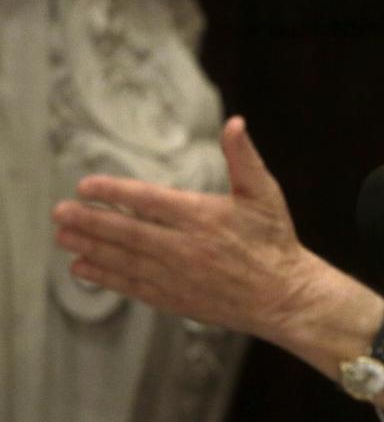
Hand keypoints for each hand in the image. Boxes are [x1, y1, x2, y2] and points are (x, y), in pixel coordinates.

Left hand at [52, 116, 383, 410]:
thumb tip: (235, 122)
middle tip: (60, 213)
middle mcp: (186, 247)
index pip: (148, 199)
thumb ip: (244, 157)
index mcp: (203, 216)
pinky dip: (106, 277)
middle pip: (127, 232)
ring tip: (63, 238)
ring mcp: (178, 275)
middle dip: (89, 222)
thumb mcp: (264, 193)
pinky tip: (84, 269)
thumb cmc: (276, 240)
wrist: (285, 295)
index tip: (86, 185)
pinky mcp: (177, 298)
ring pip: (124, 259)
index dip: (114, 191)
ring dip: (91, 248)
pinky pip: (133, 286)